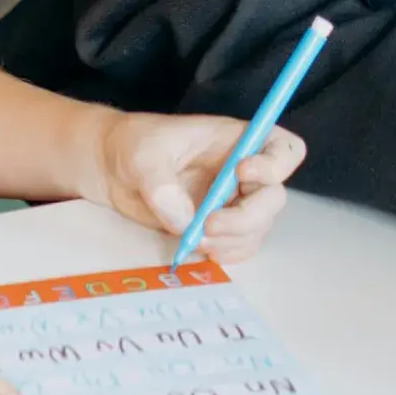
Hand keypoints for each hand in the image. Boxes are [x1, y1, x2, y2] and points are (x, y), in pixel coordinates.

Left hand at [83, 112, 304, 263]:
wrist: (113, 169)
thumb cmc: (134, 145)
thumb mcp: (143, 154)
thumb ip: (162, 184)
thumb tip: (185, 221)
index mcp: (235, 141)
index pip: (283, 148)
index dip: (275, 164)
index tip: (241, 173)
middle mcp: (243, 172)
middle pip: (273, 198)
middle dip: (247, 217)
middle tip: (209, 225)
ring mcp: (233, 202)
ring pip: (258, 228)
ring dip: (233, 240)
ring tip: (196, 238)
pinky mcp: (218, 228)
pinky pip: (239, 247)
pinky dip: (224, 253)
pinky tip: (198, 248)